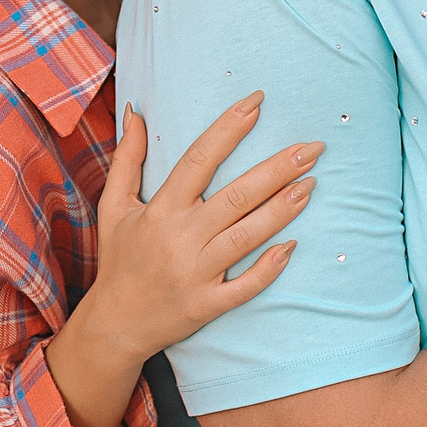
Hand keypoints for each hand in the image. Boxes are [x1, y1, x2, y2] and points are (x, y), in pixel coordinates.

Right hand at [83, 94, 318, 362]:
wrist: (114, 324)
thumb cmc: (119, 259)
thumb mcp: (113, 206)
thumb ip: (127, 158)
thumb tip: (136, 111)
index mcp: (161, 209)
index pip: (199, 159)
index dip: (229, 128)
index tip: (257, 102)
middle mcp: (180, 237)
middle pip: (237, 196)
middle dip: (277, 169)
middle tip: (313, 147)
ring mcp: (196, 272)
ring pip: (247, 236)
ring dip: (282, 210)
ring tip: (312, 183)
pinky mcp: (208, 304)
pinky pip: (245, 286)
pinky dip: (269, 267)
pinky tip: (293, 245)